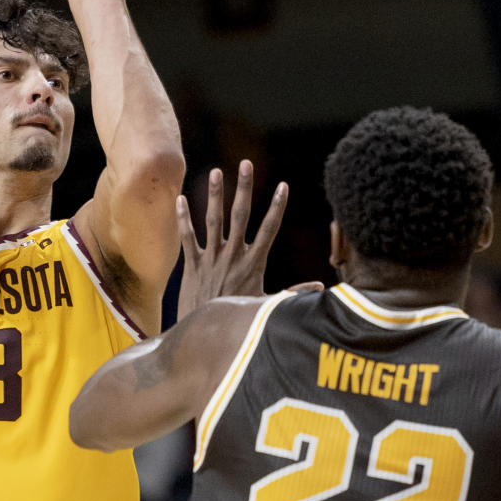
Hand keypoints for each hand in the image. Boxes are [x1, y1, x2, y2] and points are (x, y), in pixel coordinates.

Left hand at [176, 161, 320, 319]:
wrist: (207, 337)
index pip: (269, 229)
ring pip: (213, 220)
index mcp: (254, 263)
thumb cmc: (239, 323)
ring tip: (215, 171)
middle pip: (241, 215)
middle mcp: (233, 256)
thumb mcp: (267, 306)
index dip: (277, 206)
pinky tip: (179, 198)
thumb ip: (293, 294)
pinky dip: (183, 219)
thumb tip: (321, 290)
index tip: (283, 185)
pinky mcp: (192, 265)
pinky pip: (187, 238)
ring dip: (214, 195)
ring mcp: (211, 259)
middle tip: (246, 163)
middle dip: (244, 188)